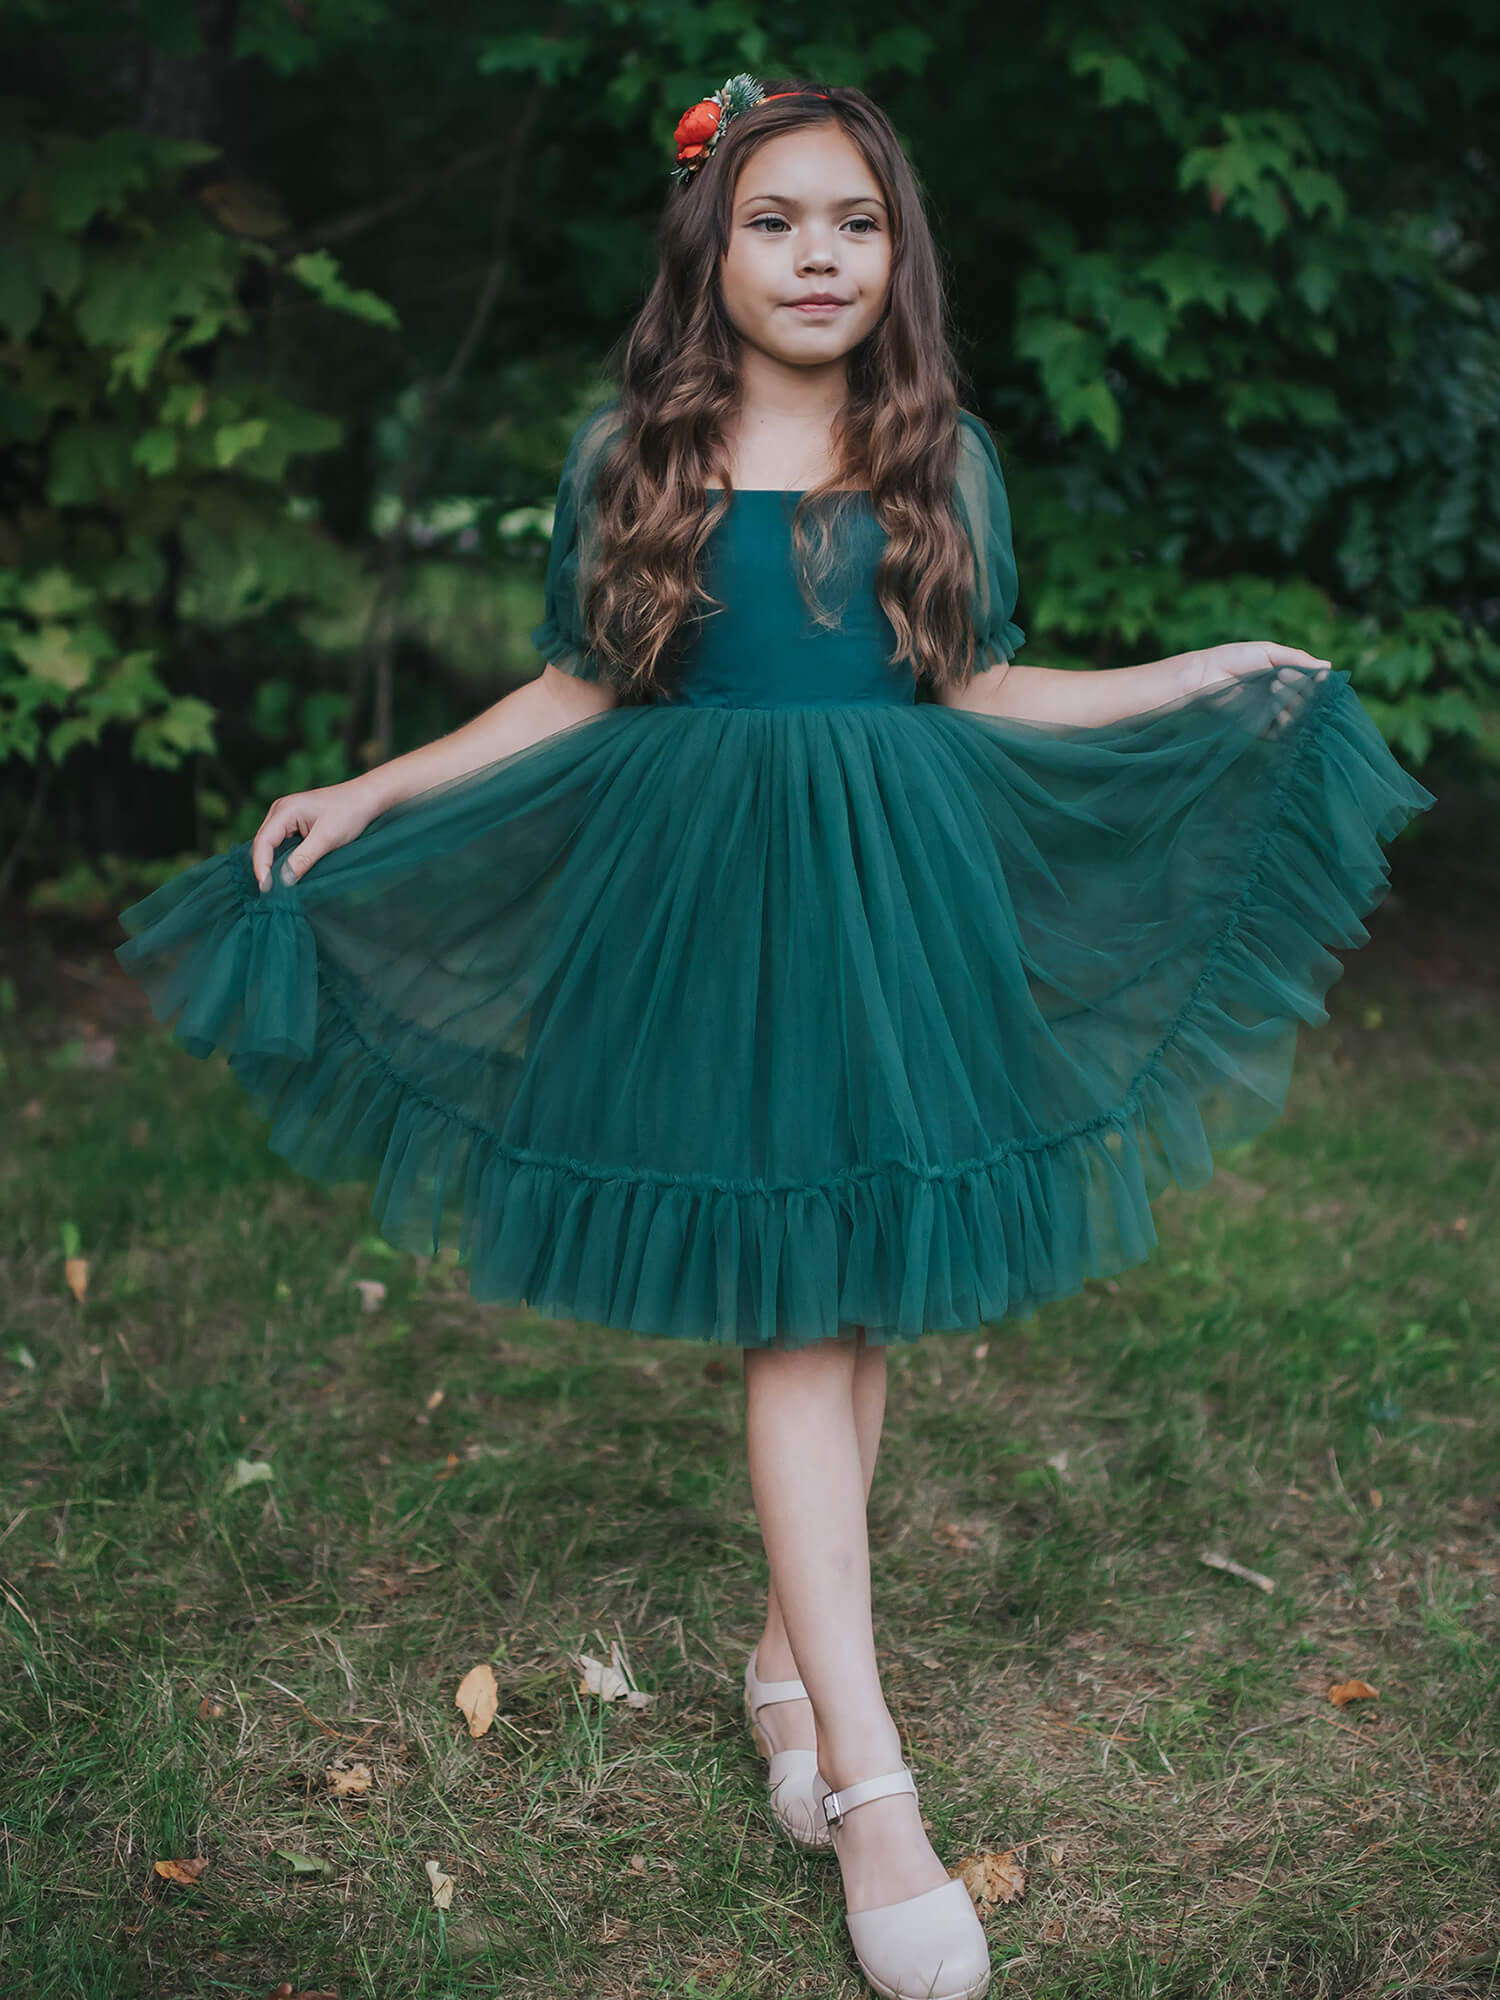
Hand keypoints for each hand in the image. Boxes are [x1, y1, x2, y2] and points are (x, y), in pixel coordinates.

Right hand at [250, 777, 380, 891]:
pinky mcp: (294, 823)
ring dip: (273, 864)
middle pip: (263, 844)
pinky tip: (288, 873)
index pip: (263, 842)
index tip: (267, 889)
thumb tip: (283, 881)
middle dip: (265, 867)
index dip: (261, 867)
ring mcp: (286, 816)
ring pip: (272, 845)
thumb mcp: (326, 838)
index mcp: (284, 810)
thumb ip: (303, 859)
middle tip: (271, 893)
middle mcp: (280, 811)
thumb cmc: (349, 813)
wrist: (366, 799)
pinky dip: (283, 858)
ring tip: (277, 887)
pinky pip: (282, 844)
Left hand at [1184, 642, 1332, 730]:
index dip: (1316, 681)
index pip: (1313, 684)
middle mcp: (1282, 697)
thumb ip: (1297, 659)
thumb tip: (1328, 667)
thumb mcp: (1268, 652)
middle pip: (1308, 701)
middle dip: (1301, 690)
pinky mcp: (1261, 729)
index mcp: (1287, 678)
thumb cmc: (1234, 660)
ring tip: (1274, 688)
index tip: (1315, 676)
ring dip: (1293, 705)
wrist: (1205, 677)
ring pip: (1299, 717)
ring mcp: (1272, 714)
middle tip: (1280, 678)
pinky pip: (1282, 733)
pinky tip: (1278, 711)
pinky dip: (1286, 724)